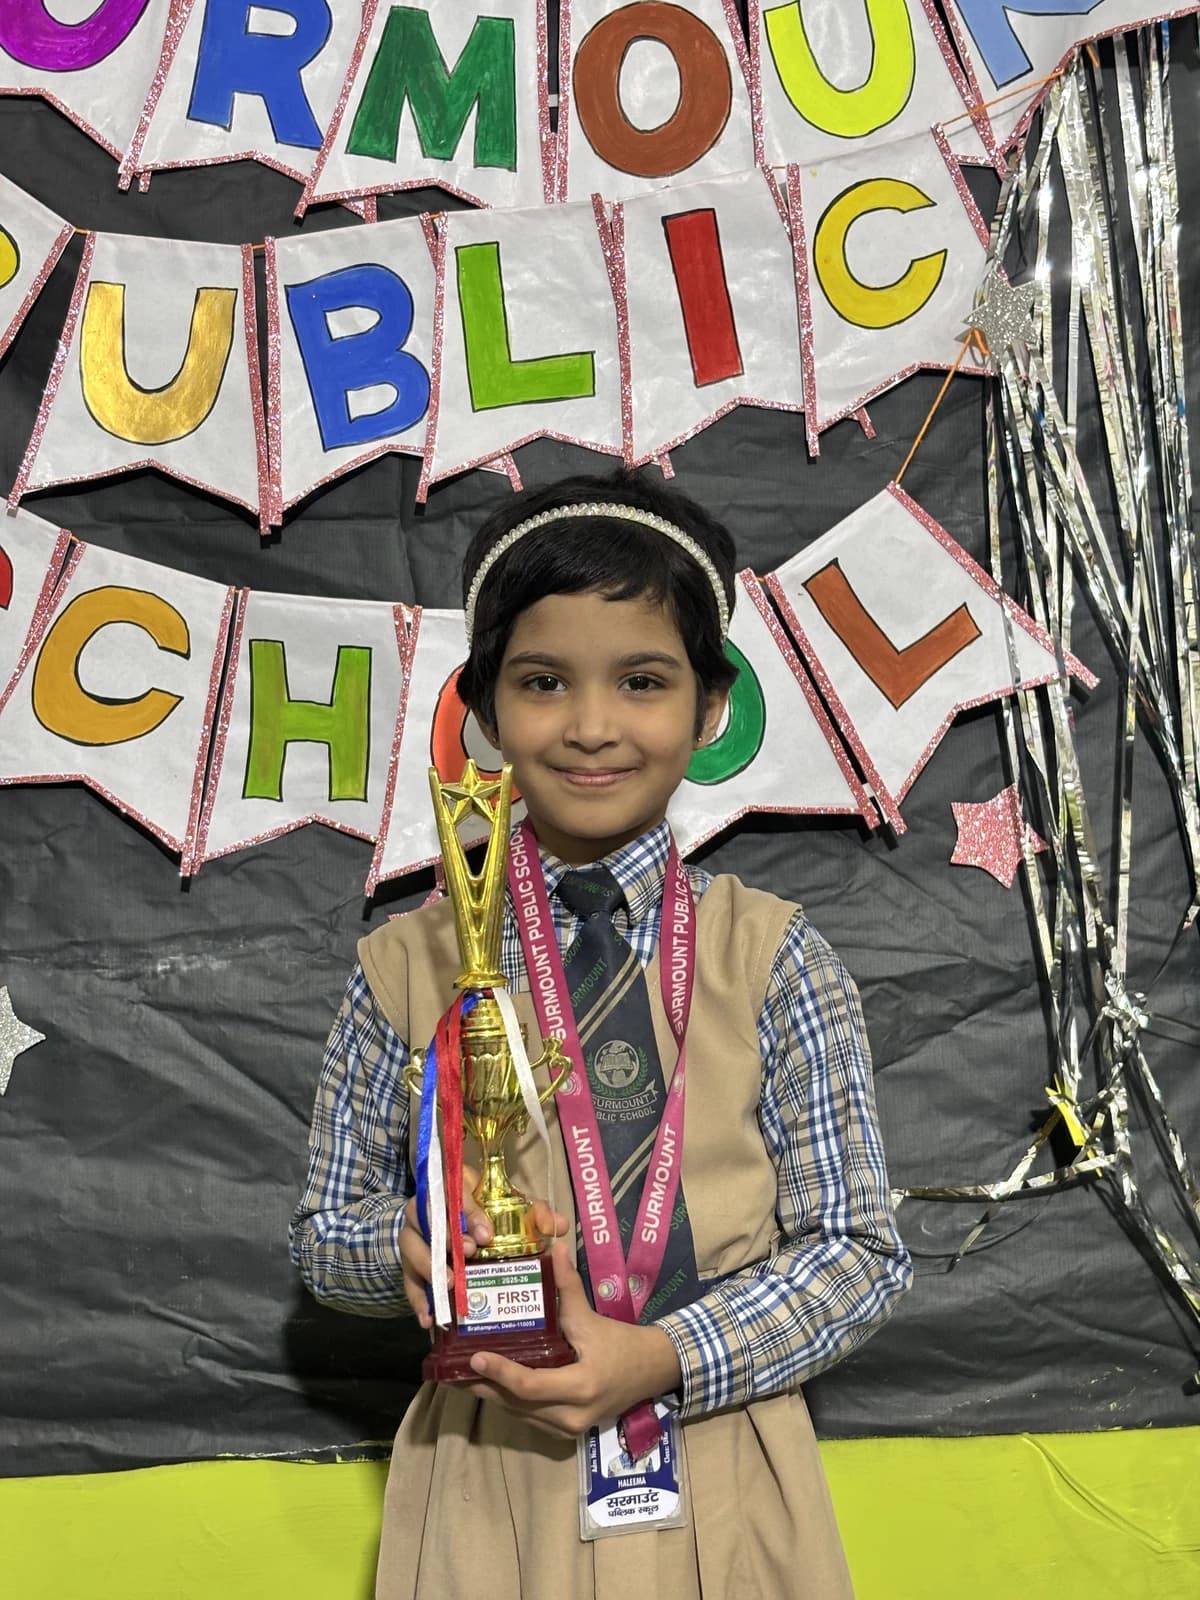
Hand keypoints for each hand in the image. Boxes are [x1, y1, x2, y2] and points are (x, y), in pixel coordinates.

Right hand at [398, 1166, 566, 1330]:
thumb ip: (536, 1214)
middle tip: (469, 1254)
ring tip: (451, 1284)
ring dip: (430, 1265)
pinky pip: (406, 1282)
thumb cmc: (489, 1216)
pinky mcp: (408, 1266)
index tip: (486, 1234)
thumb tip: (558, 1226)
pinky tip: (429, 1319)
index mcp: (455, 1187)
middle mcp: (427, 1209)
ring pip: (410, 1246)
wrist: (458, 1232)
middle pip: (426, 1215)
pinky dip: (418, 1300)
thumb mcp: (514, 1209)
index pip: (456, 1190)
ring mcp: (414, 1237)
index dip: (469, 1211)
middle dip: (448, 1234)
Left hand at [463, 1242, 681, 1436]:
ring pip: (519, 1414)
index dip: (499, 1373)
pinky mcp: (566, 1430)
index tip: (473, 1357)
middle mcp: (570, 1416)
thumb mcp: (592, 1317)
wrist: (652, 1372)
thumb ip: (568, 1287)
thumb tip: (552, 1248)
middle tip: (452, 1367)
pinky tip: (493, 1382)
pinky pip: (530, 1417)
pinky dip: (510, 1400)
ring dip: (493, 1394)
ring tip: (464, 1373)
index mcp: (578, 1388)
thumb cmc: (622, 1344)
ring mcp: (567, 1429)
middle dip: (483, 1386)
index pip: (528, 1386)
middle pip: (516, 1404)